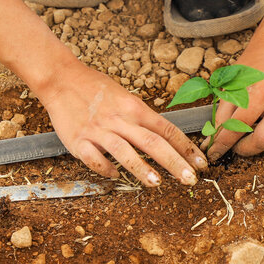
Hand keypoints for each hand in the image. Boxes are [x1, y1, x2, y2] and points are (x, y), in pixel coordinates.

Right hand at [39, 61, 207, 185]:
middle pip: (152, 142)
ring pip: (124, 151)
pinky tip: (115, 176)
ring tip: (157, 184)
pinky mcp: (78, 140)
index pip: (167, 129)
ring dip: (142, 168)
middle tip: (190, 179)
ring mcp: (98, 130)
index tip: (200, 163)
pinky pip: (94, 158)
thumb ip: (142, 118)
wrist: (62, 78)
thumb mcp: (125, 97)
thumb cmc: (96, 88)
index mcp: (134, 107)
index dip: (186, 147)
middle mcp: (119, 119)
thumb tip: (164, 139)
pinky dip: (105, 168)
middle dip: (174, 162)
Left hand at [206, 42, 263, 159]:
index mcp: (262, 91)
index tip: (214, 153)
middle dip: (245, 149)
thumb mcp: (229, 87)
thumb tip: (213, 142)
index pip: (239, 127)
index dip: (223, 144)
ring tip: (254, 135)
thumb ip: (221, 116)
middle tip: (236, 146)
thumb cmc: (250, 69)